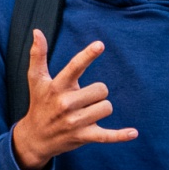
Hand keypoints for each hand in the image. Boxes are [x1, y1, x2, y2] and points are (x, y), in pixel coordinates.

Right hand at [10, 30, 135, 169]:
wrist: (35, 137)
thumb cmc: (39, 103)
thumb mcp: (36, 80)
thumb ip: (37, 55)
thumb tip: (37, 31)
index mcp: (56, 86)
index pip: (74, 67)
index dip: (88, 56)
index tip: (100, 44)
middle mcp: (65, 103)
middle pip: (101, 89)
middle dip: (96, 93)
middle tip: (81, 99)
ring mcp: (75, 121)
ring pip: (106, 107)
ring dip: (100, 109)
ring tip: (85, 113)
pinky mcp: (83, 136)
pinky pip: (106, 135)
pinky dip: (120, 135)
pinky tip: (133, 133)